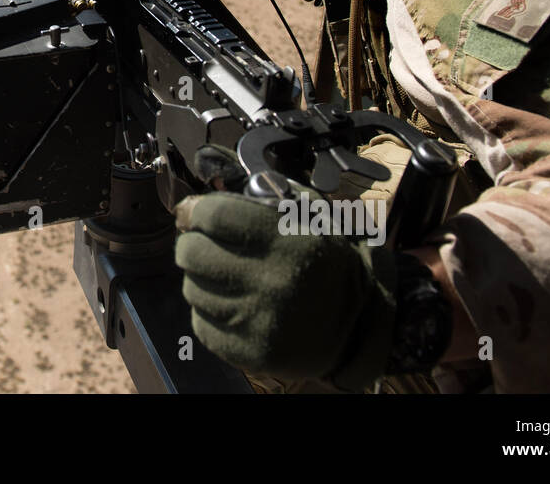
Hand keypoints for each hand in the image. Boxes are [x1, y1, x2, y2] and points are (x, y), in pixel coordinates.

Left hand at [174, 149, 398, 390]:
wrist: (358, 325)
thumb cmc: (327, 262)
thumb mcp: (309, 215)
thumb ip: (260, 196)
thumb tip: (201, 199)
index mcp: (288, 241)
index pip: (213, 215)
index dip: (195, 210)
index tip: (194, 212)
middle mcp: (271, 282)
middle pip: (191, 252)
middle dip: (195, 243)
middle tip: (210, 245)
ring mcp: (257, 322)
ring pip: (191, 289)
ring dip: (204, 279)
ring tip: (232, 278)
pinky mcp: (248, 352)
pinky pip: (200, 324)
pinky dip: (210, 312)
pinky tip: (235, 305)